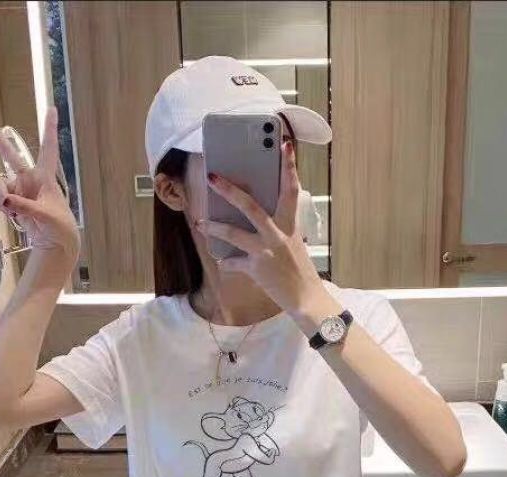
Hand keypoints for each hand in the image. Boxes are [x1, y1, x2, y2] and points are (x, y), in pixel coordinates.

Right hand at [0, 107, 79, 259]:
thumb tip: (5, 199)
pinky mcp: (14, 202)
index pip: (49, 149)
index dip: (49, 129)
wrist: (56, 245)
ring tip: (10, 209)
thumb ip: (24, 206)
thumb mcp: (45, 216)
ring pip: (0, 184)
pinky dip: (1, 206)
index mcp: (46, 178)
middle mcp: (31, 181)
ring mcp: (21, 191)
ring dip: (0, 195)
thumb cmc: (60, 227)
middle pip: (12, 156)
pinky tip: (11, 214)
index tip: (51, 109)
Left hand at [195, 141, 337, 329]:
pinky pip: (234, 263)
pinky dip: (227, 262)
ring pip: (234, 234)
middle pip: (251, 207)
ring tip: (200, 222)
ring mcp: (266, 252)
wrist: (306, 299)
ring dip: (215, 227)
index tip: (285, 146)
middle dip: (230, 191)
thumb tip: (260, 219)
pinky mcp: (256, 269)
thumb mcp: (294, 244)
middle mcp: (278, 235)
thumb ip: (279, 230)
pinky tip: (222, 261)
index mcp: (290, 226)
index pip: (292, 191)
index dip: (289, 167)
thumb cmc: (300, 271)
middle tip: (213, 177)